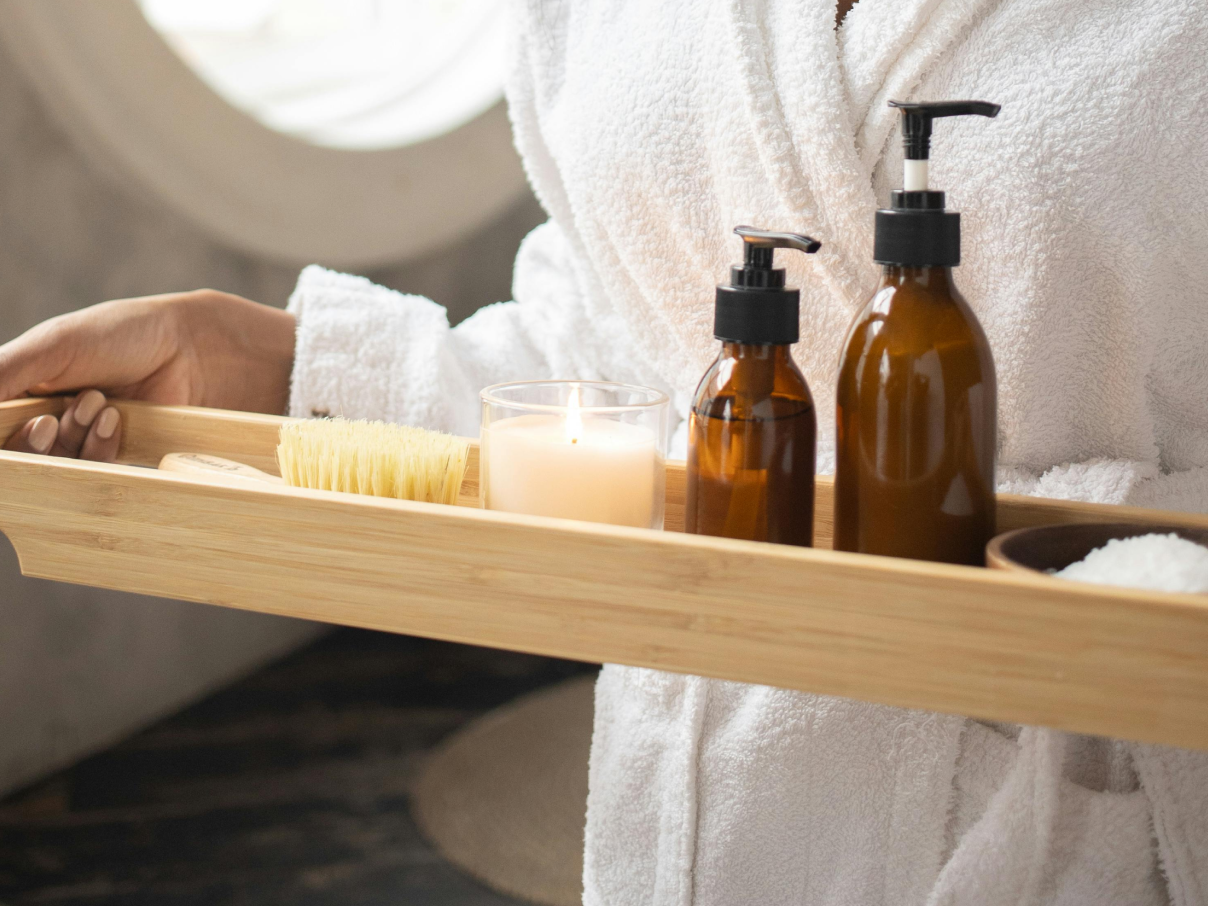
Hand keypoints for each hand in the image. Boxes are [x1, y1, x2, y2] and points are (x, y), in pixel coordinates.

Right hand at [0, 290, 294, 460]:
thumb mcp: (52, 346)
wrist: (186, 349)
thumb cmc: (117, 336)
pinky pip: (93, 477)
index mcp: (17, 393)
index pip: (0, 430)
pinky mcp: (113, 461)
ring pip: (54, 470)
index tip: (31, 423)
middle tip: (51, 420)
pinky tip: (115, 419)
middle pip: (19, 459)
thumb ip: (4, 373)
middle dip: (32, 444)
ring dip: (72, 438)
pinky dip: (99, 450)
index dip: (8, 437)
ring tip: (98, 401)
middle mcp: (42, 422)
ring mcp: (79, 444)